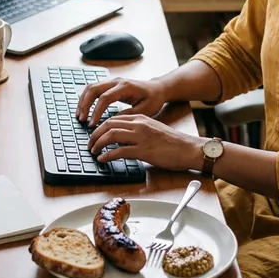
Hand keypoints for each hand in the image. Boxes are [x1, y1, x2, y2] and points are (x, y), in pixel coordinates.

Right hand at [76, 77, 167, 127]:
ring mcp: (113, 81)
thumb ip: (128, 115)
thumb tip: (111, 122)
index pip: (105, 98)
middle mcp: (117, 81)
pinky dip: (86, 98)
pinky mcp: (111, 84)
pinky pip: (94, 88)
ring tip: (79, 115)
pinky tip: (84, 109)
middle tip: (81, 119)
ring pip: (91, 87)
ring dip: (83, 100)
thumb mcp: (145, 110)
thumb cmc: (153, 99)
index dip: (96, 111)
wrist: (158, 88)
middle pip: (94, 89)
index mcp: (125, 87)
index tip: (92, 124)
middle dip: (85, 104)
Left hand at [87, 113, 203, 172]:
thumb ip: (138, 131)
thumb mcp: (153, 129)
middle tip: (89, 144)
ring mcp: (141, 137)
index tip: (95, 135)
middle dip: (95, 134)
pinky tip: (103, 159)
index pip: (114, 118)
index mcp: (141, 118)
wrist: (189, 148)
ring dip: (98, 143)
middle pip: (108, 125)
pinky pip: (119, 151)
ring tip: (93, 151)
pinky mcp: (143, 151)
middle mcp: (139, 124)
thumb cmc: (173, 142)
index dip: (100, 127)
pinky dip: (108, 155)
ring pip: (111, 135)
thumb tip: (122, 140)